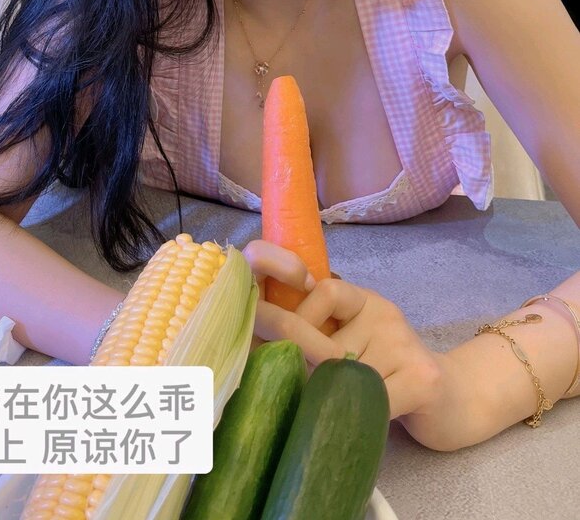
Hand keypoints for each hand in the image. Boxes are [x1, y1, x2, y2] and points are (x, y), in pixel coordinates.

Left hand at [242, 240, 446, 420]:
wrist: (455, 401)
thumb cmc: (389, 377)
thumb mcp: (349, 348)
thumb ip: (313, 340)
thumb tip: (253, 348)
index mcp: (361, 300)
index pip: (324, 288)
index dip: (291, 309)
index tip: (265, 332)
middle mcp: (382, 312)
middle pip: (321, 340)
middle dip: (294, 364)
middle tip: (276, 383)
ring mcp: (403, 341)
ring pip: (342, 375)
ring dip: (328, 399)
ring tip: (332, 408)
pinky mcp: (422, 377)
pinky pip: (369, 400)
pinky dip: (357, 416)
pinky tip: (362, 420)